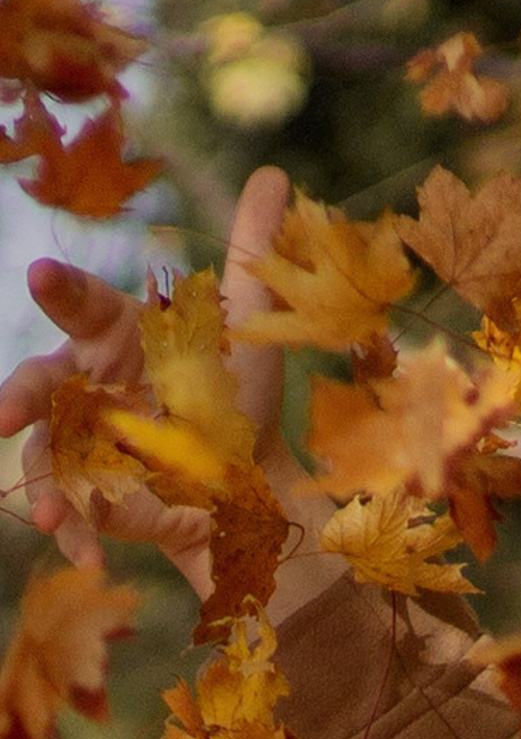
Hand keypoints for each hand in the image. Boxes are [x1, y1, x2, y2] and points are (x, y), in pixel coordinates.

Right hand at [0, 167, 332, 611]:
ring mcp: (85, 441)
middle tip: (1, 414)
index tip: (44, 276)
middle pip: (40, 383)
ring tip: (53, 521)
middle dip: (15, 396)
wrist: (250, 482)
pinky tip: (88, 561)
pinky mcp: (96, 494)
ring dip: (42, 487)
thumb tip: (275, 177)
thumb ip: (253, 252)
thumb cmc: (235, 394)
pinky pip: (74, 512)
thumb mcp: (251, 327)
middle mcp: (88, 384)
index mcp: (115, 332)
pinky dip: (78, 536)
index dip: (61, 289)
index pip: (81, 302)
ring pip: (43, 454)